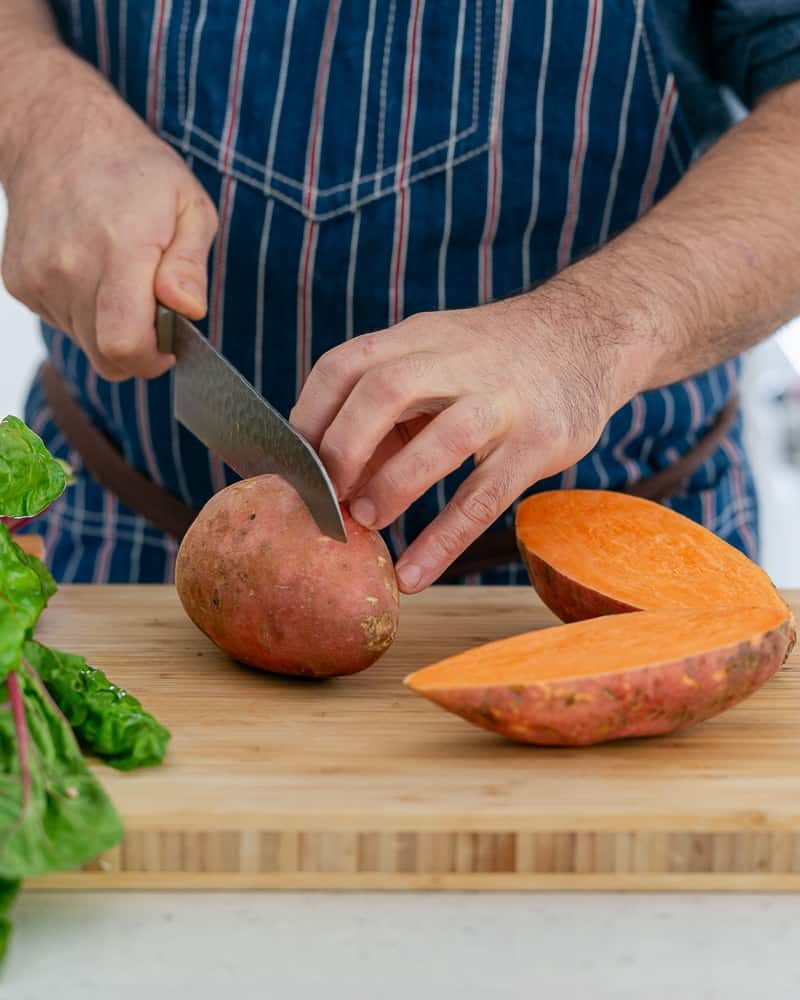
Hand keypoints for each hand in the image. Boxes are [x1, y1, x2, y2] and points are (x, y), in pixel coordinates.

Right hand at [0, 50, 216, 379]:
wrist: (58, 133)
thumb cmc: (134, 170)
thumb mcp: (190, 206)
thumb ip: (191, 265)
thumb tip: (188, 308)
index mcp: (119, 249)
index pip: (124, 343)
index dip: (152, 359)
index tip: (169, 346)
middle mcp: (69, 266)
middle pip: (105, 355)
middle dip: (137, 347)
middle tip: (152, 311)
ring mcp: (38, 276)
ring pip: (84, 342)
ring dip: (110, 327)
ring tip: (121, 278)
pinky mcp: (19, 282)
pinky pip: (61, 322)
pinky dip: (84, 311)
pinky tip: (92, 271)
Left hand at [291, 290, 636, 592]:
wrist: (589, 335)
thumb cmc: (492, 361)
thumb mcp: (436, 358)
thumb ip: (387, 408)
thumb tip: (335, 478)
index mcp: (419, 338)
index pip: (345, 365)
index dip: (309, 416)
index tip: (292, 465)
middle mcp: (457, 360)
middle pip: (384, 390)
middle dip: (342, 447)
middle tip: (325, 497)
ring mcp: (501, 400)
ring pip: (441, 439)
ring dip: (392, 486)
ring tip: (365, 524)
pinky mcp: (538, 442)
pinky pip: (484, 497)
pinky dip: (443, 540)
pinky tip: (416, 574)